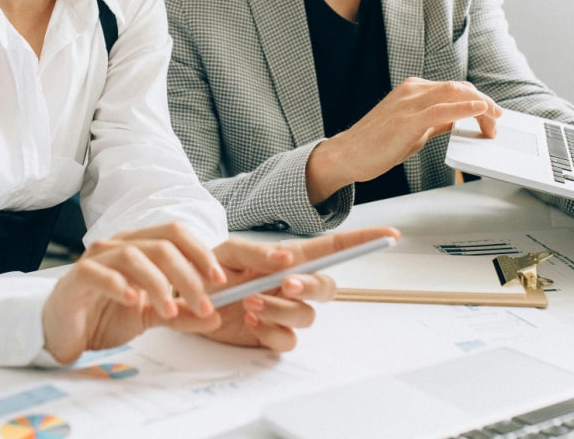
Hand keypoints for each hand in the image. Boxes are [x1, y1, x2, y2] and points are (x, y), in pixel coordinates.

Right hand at [41, 222, 227, 363]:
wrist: (63, 332)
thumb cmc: (105, 315)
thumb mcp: (152, 316)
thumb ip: (183, 314)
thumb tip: (217, 316)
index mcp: (141, 245)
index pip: (176, 233)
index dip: (201, 252)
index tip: (220, 280)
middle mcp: (120, 244)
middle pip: (162, 244)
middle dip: (188, 274)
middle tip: (204, 304)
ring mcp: (97, 258)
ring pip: (134, 255)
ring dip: (158, 283)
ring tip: (170, 311)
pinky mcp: (76, 278)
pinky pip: (98, 272)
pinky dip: (119, 285)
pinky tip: (134, 301)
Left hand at [202, 226, 399, 351]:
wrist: (183, 300)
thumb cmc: (208, 269)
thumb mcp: (228, 251)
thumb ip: (257, 253)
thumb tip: (287, 259)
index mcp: (289, 258)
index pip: (333, 248)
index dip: (362, 241)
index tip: (390, 234)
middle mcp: (292, 284)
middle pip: (326, 287)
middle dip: (311, 287)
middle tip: (285, 284)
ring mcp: (284, 311)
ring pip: (307, 316)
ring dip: (281, 309)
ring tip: (249, 301)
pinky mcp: (270, 335)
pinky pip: (288, 340)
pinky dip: (271, 331)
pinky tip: (250, 320)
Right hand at [306, 77, 500, 203]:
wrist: (346, 155)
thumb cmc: (375, 145)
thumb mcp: (412, 129)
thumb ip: (434, 121)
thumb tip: (459, 120)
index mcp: (412, 89)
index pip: (454, 88)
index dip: (478, 100)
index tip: (491, 115)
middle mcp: (411, 90)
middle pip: (458, 87)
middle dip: (484, 102)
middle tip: (498, 121)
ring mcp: (408, 103)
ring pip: (454, 93)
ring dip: (481, 105)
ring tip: (495, 120)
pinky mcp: (406, 120)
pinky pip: (441, 110)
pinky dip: (464, 108)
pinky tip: (480, 111)